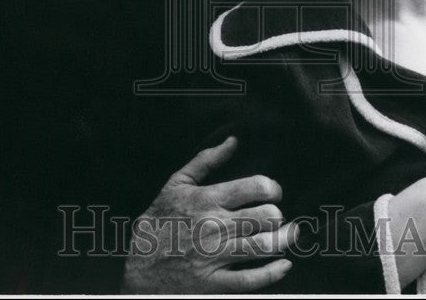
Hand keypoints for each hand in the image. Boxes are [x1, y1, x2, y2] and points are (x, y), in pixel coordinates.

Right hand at [122, 136, 297, 293]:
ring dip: (284, 240)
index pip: (254, 187)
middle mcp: (213, 226)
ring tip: (290, 235)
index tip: (274, 193)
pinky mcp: (213, 284)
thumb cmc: (159, 222)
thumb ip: (206, 160)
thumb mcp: (176, 184)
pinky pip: (251, 280)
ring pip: (263, 246)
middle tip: (278, 216)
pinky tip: (284, 265)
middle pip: (265, 217)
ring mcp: (214, 257)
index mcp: (206, 200)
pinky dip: (273, 272)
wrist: (136, 269)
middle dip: (278, 215)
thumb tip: (234, 140)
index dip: (273, 188)